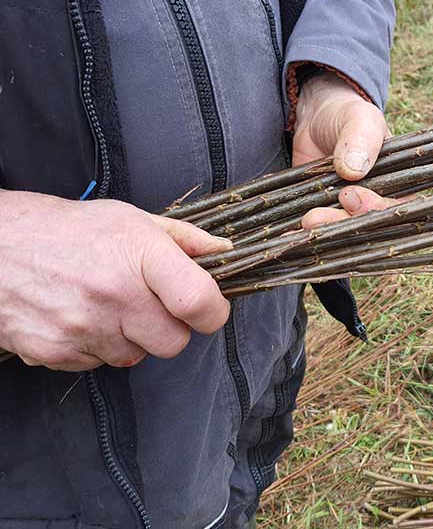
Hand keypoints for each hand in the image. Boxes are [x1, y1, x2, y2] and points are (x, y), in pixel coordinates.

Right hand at [0, 190, 231, 370]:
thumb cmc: (69, 230)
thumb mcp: (131, 220)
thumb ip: (184, 239)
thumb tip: (224, 253)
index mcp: (140, 254)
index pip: (198, 302)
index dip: (212, 312)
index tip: (207, 308)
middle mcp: (114, 294)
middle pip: (174, 343)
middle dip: (169, 328)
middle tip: (148, 305)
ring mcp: (83, 327)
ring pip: (136, 357)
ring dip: (130, 337)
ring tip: (106, 305)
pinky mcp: (55, 352)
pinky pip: (99, 365)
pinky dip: (96, 347)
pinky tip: (80, 316)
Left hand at [292, 71, 398, 227]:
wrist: (318, 117)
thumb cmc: (349, 115)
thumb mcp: (359, 120)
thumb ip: (360, 141)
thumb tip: (353, 170)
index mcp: (399, 186)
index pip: (396, 210)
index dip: (376, 211)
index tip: (351, 197)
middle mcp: (376, 204)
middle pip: (369, 229)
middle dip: (343, 226)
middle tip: (318, 216)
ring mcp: (349, 212)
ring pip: (344, 234)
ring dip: (325, 233)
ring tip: (306, 222)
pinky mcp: (325, 214)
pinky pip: (320, 232)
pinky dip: (306, 237)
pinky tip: (291, 235)